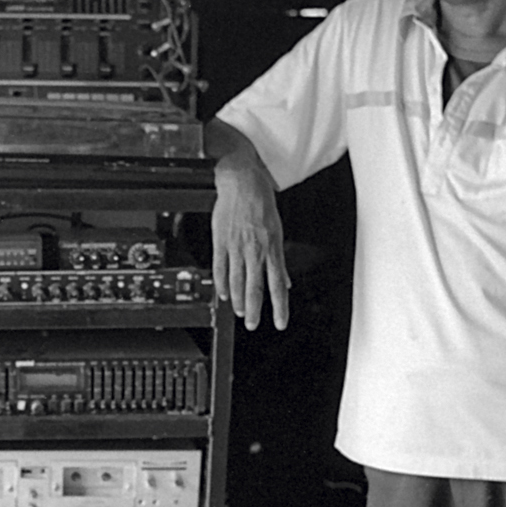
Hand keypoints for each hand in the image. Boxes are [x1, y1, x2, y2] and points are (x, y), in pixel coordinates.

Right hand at [211, 156, 290, 331]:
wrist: (241, 181)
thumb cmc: (261, 201)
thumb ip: (279, 261)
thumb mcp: (277, 230)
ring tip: (241, 313)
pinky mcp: (221, 241)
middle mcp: (255, 250)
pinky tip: (224, 294)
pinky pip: (220, 267)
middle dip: (255, 310)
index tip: (280, 322)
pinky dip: (222, 283)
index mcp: (272, 248)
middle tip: (253, 325)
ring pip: (237, 281)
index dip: (279, 307)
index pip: (277, 285)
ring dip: (239, 300)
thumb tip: (285, 282)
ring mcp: (236, 247)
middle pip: (255, 288)